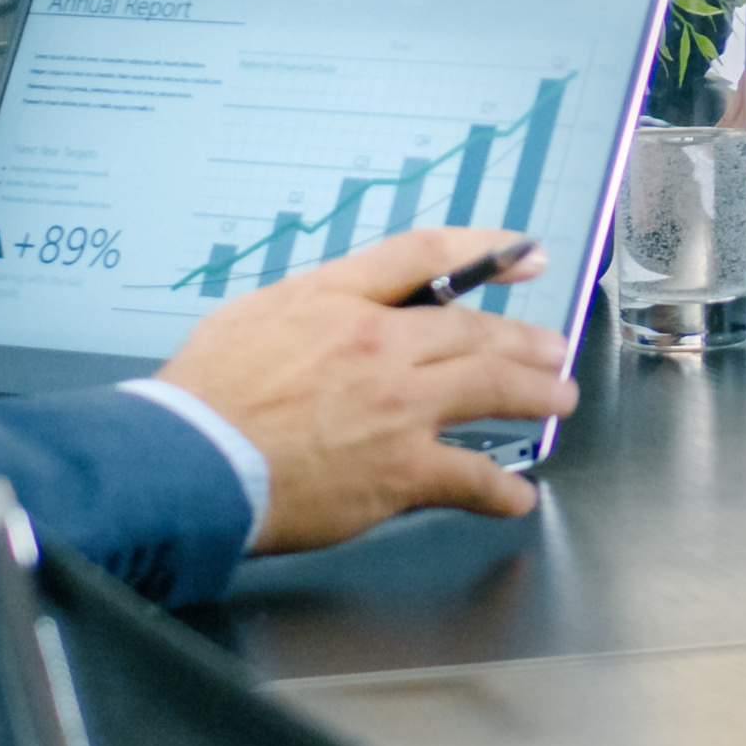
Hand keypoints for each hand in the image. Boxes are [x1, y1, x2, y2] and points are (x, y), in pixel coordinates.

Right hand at [161, 228, 578, 553]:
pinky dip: (501, 489)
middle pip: (473, 326)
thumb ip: (313, 306)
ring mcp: (397, 405)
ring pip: (490, 386)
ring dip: (535, 393)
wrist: (186, 459)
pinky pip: (470, 476)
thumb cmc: (203, 396)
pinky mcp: (400, 469)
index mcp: (338, 297)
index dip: (485, 249)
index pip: (427, 254)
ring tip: (558, 400)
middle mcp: (379, 341)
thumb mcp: (254, 315)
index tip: (525, 255)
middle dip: (523, 338)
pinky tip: (517, 496)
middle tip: (552, 349)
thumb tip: (343, 310)